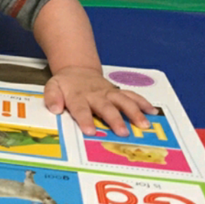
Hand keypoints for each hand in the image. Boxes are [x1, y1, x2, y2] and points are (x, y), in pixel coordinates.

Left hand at [43, 66, 157, 136]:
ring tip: (144, 125)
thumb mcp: (52, 87)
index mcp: (78, 96)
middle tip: (123, 132)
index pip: (81, 109)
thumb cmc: (65, 85)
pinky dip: (143, 103)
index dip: (86, 120)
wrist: (77, 71)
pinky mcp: (117, 92)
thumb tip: (55, 108)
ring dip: (134, 112)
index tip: (90, 131)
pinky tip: (153, 112)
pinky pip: (132, 96)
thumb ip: (52, 97)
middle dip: (115, 119)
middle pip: (106, 107)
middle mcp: (95, 95)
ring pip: (123, 100)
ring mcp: (108, 93)